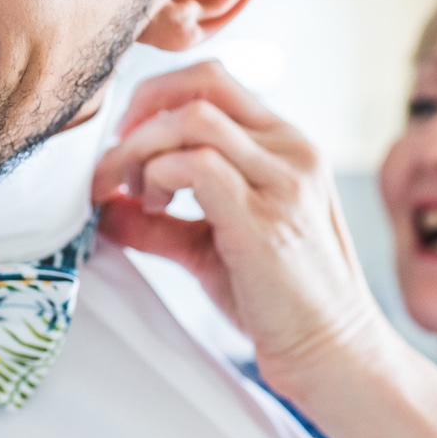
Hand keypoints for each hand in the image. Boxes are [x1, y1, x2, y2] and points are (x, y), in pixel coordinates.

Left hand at [91, 61, 391, 392]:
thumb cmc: (280, 304)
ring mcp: (283, 181)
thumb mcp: (210, 248)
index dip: (157, 97)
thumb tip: (103, 205)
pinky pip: (197, 165)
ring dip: (142, 148)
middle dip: (142, 109)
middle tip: (116, 160)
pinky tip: (153, 207)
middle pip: (203, 82)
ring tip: (134, 191)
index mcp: (287, 146)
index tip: (126, 139)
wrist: (333, 355)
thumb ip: (158, 221)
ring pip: (193, 119)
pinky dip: (157, 176)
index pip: (216, 82)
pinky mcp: (264, 218)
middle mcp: (292, 150)